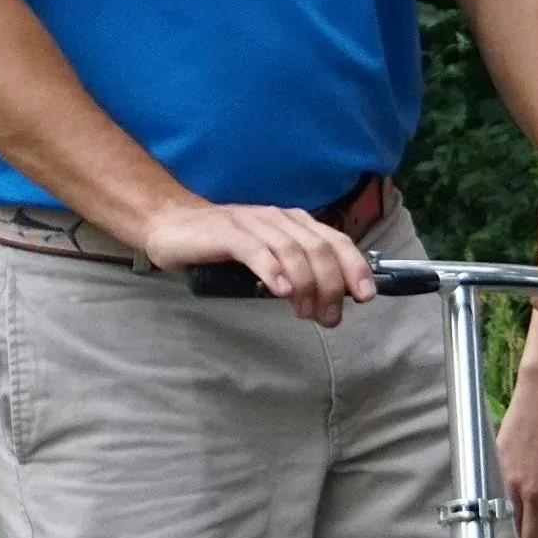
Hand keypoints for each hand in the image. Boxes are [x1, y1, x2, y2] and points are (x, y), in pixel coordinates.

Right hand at [141, 199, 375, 325]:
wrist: (172, 226)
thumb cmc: (223, 247)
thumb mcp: (269, 256)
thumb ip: (298, 270)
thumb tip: (333, 298)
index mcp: (293, 223)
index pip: (335, 240)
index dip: (354, 267)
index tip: (365, 296)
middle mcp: (278, 219)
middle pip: (319, 249)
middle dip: (331, 286)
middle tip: (329, 317)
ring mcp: (252, 224)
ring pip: (292, 251)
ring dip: (305, 286)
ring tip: (306, 312)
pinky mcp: (227, 233)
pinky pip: (255, 250)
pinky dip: (272, 271)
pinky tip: (280, 292)